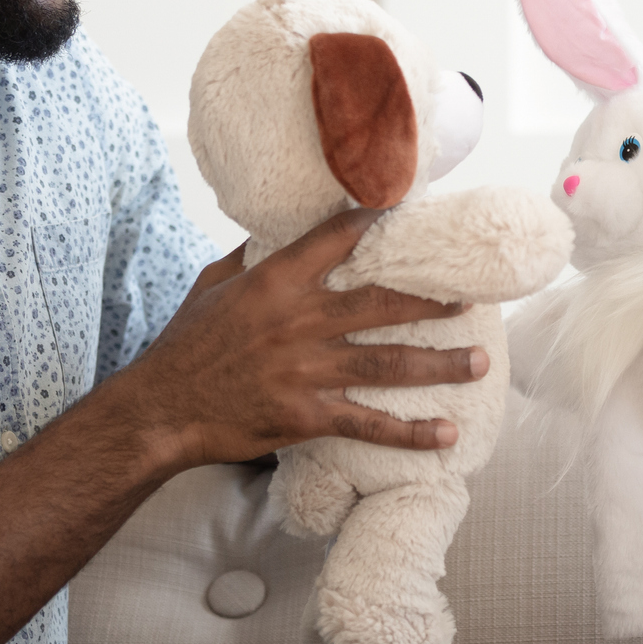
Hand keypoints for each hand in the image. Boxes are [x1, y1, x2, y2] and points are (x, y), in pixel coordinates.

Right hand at [119, 209, 487, 472]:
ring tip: (481, 360)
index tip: (412, 210)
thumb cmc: (185, 345)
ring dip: (440, 363)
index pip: (335, 239)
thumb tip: (277, 229)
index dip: (375, 221)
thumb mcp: (212, 285)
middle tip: (473, 298)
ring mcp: (306, 370)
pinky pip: (369, 424)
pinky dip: (410, 433)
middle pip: (382, 304)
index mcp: (276, 282)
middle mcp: (299, 321)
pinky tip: (446, 433)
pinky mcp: (307, 415)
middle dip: (433, 301)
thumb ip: (250, 256)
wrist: (162, 409)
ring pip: (388, 364)